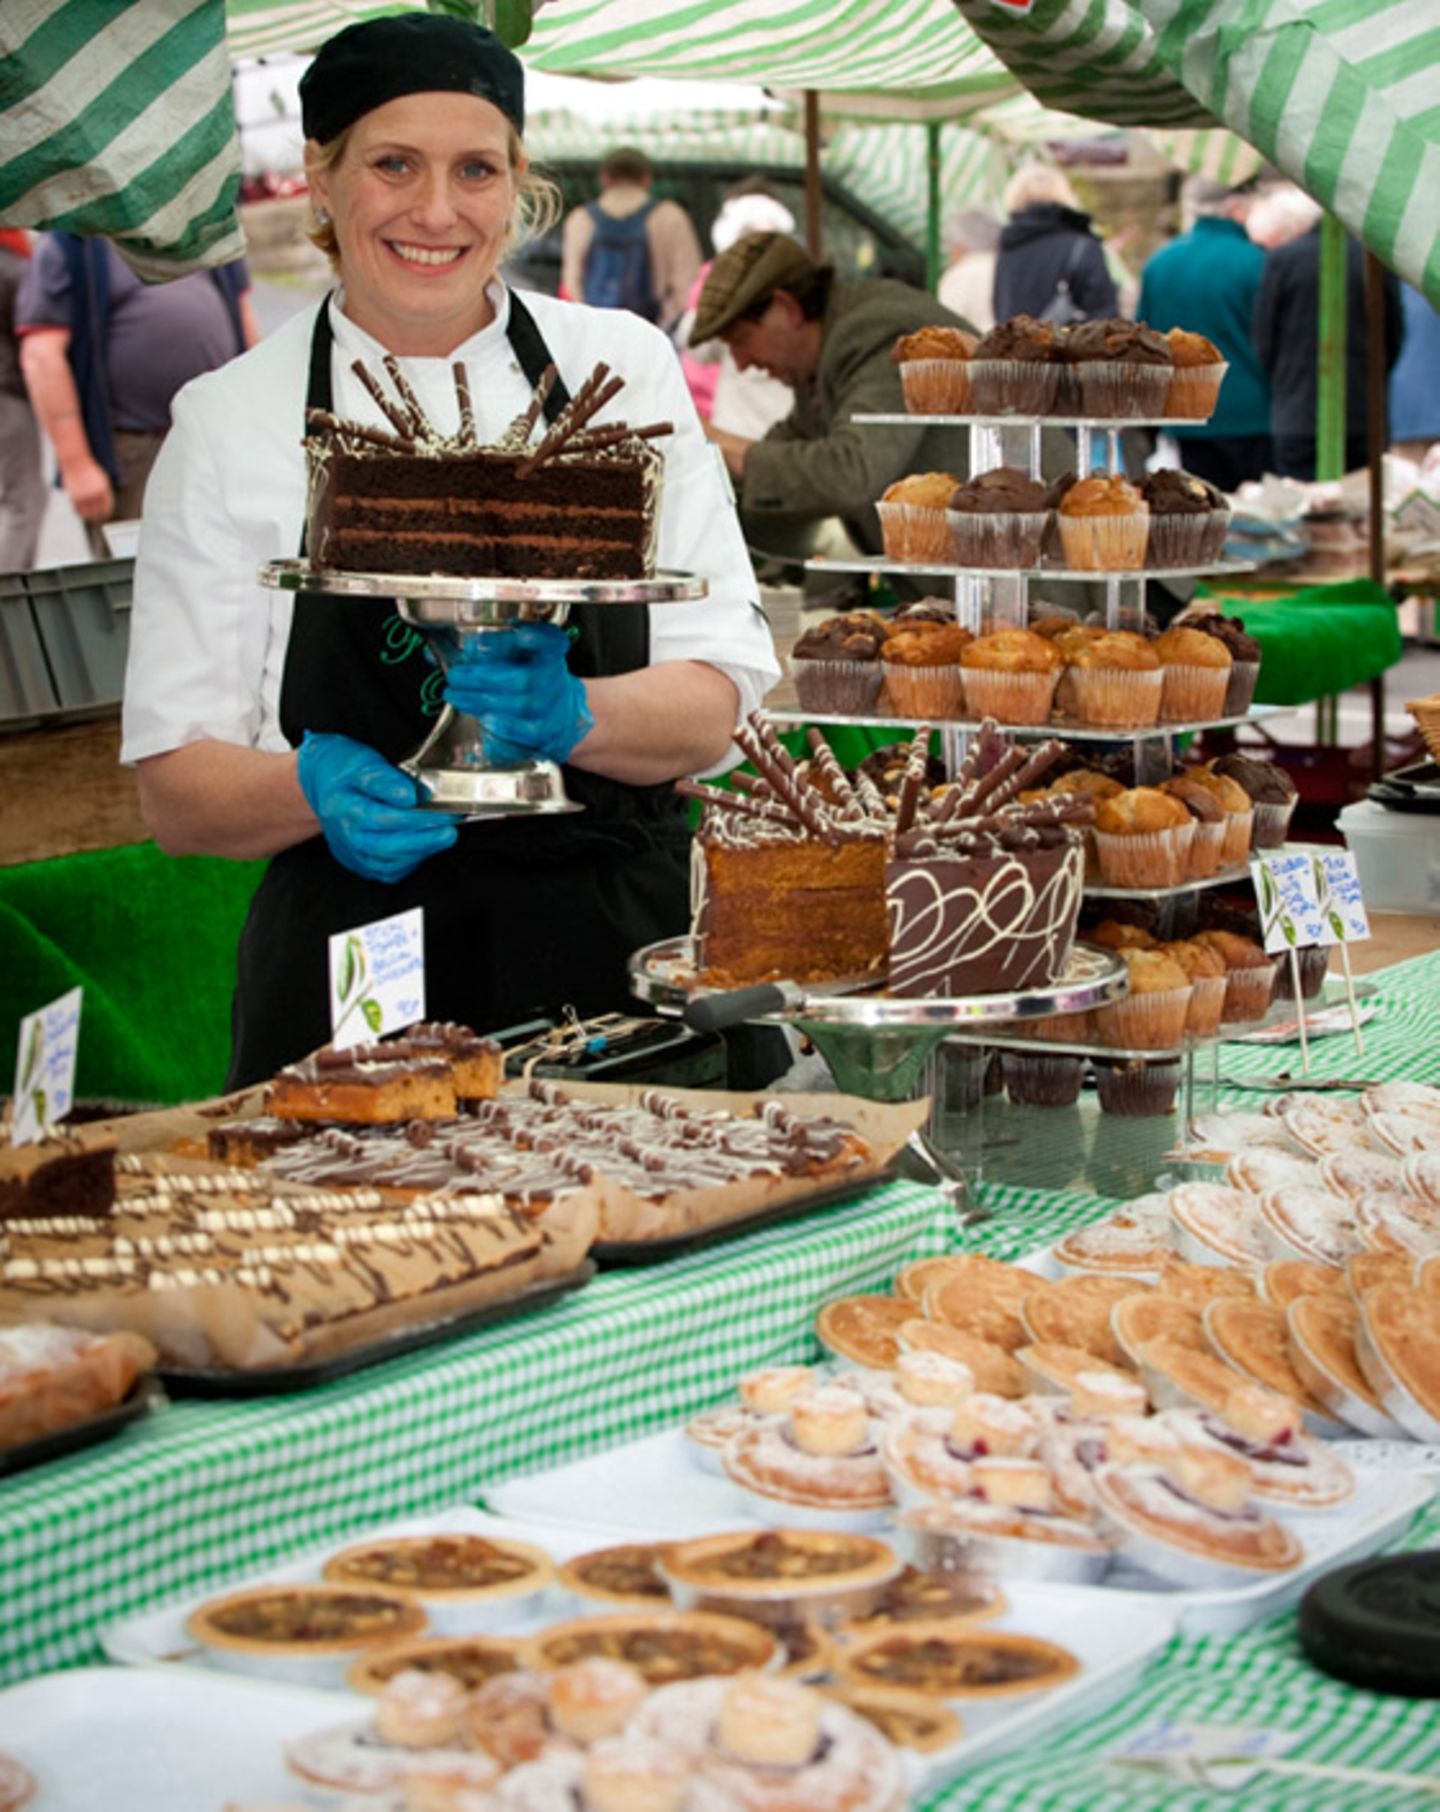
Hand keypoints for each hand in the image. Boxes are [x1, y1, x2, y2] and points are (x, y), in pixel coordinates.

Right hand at [63, 455, 112, 522]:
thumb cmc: (89, 465)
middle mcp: (95, 494)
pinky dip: (79, 512)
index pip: (107, 506)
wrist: (75, 459)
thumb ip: (102, 489)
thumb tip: (104, 500)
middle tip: (97, 517)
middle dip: (98, 515)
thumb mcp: (99, 476)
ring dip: (89, 516)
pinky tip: (80, 513)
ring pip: (87, 512)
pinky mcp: (74, 496)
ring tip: (89, 517)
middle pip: (98, 511)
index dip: (106, 511)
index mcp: (104, 489)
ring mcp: (84, 495)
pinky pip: (77, 508)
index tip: (105, 514)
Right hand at [295, 732, 456, 882]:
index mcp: (343, 808)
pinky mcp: (362, 865)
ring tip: (444, 834)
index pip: (381, 818)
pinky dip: (411, 860)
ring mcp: (353, 854)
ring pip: (389, 863)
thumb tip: (410, 795)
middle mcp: (345, 836)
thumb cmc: (343, 771)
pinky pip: (389, 870)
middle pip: (386, 847)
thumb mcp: (362, 763)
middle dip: (424, 840)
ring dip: (421, 851)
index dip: (415, 818)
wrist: (322, 786)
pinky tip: (425, 845)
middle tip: (450, 829)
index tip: (442, 812)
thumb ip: (386, 780)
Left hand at [443, 623, 593, 765]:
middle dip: (483, 678)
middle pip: (525, 678)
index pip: (553, 641)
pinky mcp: (551, 733)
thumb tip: (456, 649)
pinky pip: (531, 733)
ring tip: (456, 697)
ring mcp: (558, 707)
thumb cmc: (525, 676)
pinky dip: (506, 727)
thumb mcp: (514, 654)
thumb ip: (492, 648)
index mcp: (551, 652)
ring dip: (484, 701)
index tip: (520, 634)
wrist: (555, 710)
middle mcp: (558, 678)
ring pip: (525, 705)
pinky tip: (483, 720)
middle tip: (455, 676)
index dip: (539, 638)